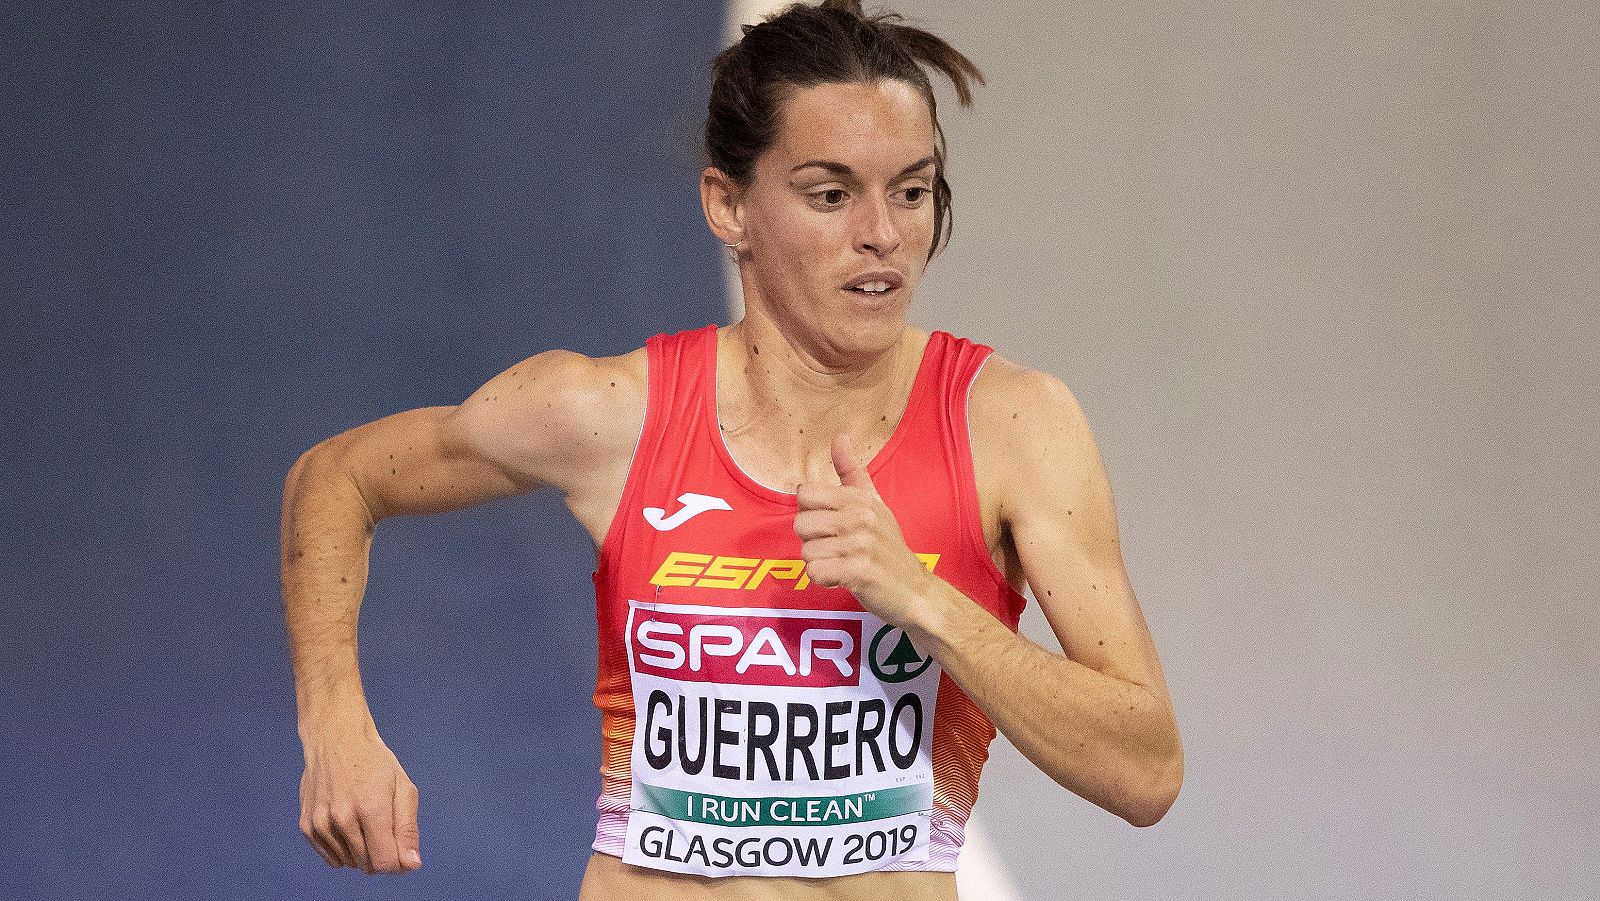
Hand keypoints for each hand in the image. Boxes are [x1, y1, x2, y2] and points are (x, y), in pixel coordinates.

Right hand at [298, 726, 421, 874]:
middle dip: (381, 854)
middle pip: (368, 865)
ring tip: (363, 820)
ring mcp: (320, 824)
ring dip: (362, 852)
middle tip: (382, 825)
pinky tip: (348, 824)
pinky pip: (332, 859)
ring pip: (350, 863)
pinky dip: (344, 850)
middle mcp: (341, 819)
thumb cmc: (374, 763)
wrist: (335, 741)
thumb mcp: (403, 789)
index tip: (400, 848)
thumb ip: (407, 830)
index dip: (397, 862)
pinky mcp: (307, 827)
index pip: (384, 863)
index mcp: (370, 808)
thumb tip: (411, 865)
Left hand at [794, 434, 932, 621]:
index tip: (832, 526)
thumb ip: (852, 472)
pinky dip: (823, 580)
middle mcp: (861, 517)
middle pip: (800, 524)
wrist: (915, 591)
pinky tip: (842, 578)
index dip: (812, 514)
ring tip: (843, 565)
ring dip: (820, 564)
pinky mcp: (859, 571)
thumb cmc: (888, 548)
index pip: (805, 494)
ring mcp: (861, 544)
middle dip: (813, 542)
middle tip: (838, 550)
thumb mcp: (874, 505)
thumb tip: (840, 436)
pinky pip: (815, 572)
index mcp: (860, 498)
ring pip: (806, 552)